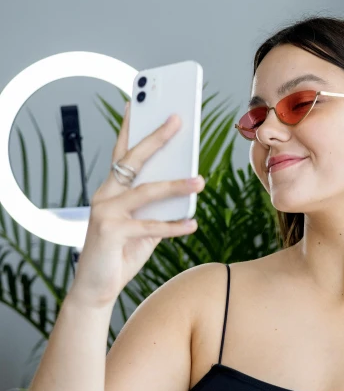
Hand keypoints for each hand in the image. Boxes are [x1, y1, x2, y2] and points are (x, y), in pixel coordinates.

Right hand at [68, 102, 204, 307]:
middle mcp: (104, 195)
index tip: (139, 101)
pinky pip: (150, 226)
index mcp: (111, 189)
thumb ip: (158, 207)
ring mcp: (104, 212)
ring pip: (146, 191)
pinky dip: (174, 226)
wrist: (95, 289)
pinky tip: (192, 223)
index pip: (123, 152)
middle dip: (157, 138)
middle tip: (178, 119)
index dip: (131, 126)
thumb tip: (186, 188)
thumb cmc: (120, 253)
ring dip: (176, 185)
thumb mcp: (142, 226)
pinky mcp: (110, 232)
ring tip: (201, 180)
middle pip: (134, 160)